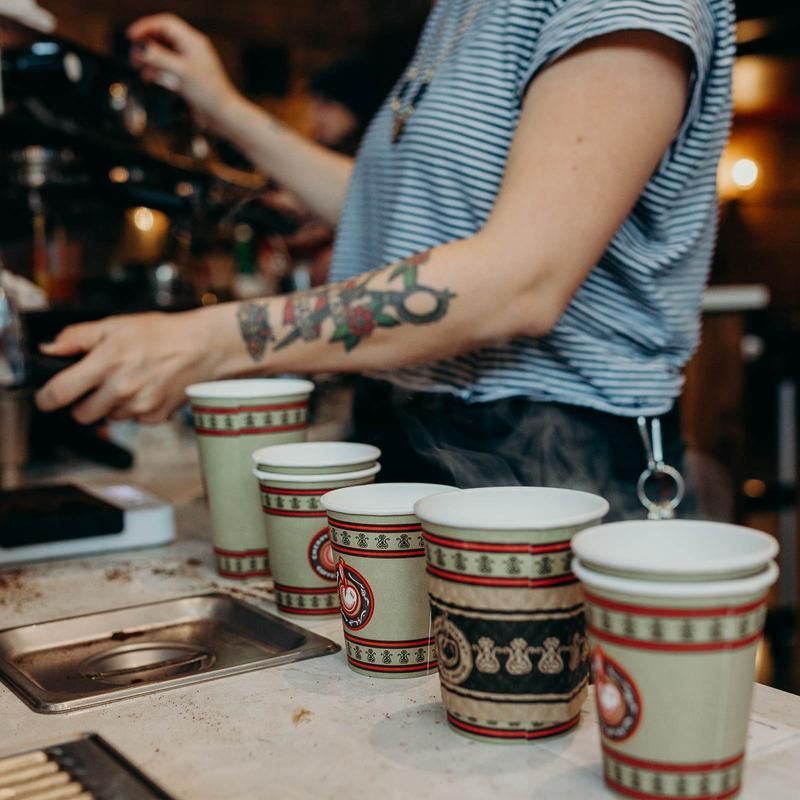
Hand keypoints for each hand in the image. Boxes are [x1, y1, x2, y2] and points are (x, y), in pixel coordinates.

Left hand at [35, 310, 220, 424]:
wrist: (203, 348)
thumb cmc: (163, 334)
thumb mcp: (116, 324)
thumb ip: (77, 337)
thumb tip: (49, 349)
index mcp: (107, 362)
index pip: (60, 393)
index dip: (46, 398)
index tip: (46, 398)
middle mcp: (121, 388)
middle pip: (81, 415)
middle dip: (82, 404)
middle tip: (95, 386)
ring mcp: (139, 405)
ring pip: (108, 418)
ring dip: (111, 405)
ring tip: (129, 382)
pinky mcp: (155, 417)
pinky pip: (133, 420)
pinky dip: (135, 408)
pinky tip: (146, 389)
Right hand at [127, 14, 240, 130]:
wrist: (223, 116)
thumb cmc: (210, 94)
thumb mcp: (182, 73)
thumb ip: (160, 58)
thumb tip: (142, 48)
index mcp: (193, 42)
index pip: (166, 25)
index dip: (146, 27)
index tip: (131, 36)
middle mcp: (191, 50)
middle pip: (162, 38)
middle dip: (146, 44)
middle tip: (133, 54)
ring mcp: (188, 64)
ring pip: (163, 54)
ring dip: (149, 58)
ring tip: (137, 65)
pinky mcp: (186, 79)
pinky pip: (167, 69)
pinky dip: (156, 70)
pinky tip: (149, 76)